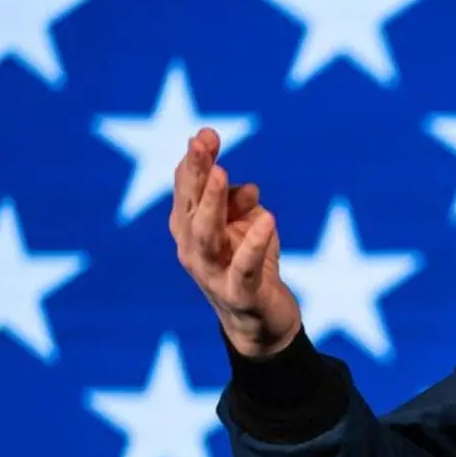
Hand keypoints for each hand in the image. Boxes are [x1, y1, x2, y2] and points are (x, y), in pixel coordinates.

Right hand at [169, 127, 301, 359]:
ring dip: (213, 203)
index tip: (206, 133)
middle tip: (203, 142)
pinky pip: (244, 268)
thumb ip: (241, 205)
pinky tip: (268, 220)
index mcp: (190, 229)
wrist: (260, 323)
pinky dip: (253, 243)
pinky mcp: (238, 294)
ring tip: (223, 173)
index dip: (194, 162)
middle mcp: (192, 249)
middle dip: (196, 173)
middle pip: (190, 207)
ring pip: (205, 236)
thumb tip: (248, 188)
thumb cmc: (249, 265)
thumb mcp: (246, 228)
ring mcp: (211, 273)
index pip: (187, 190)